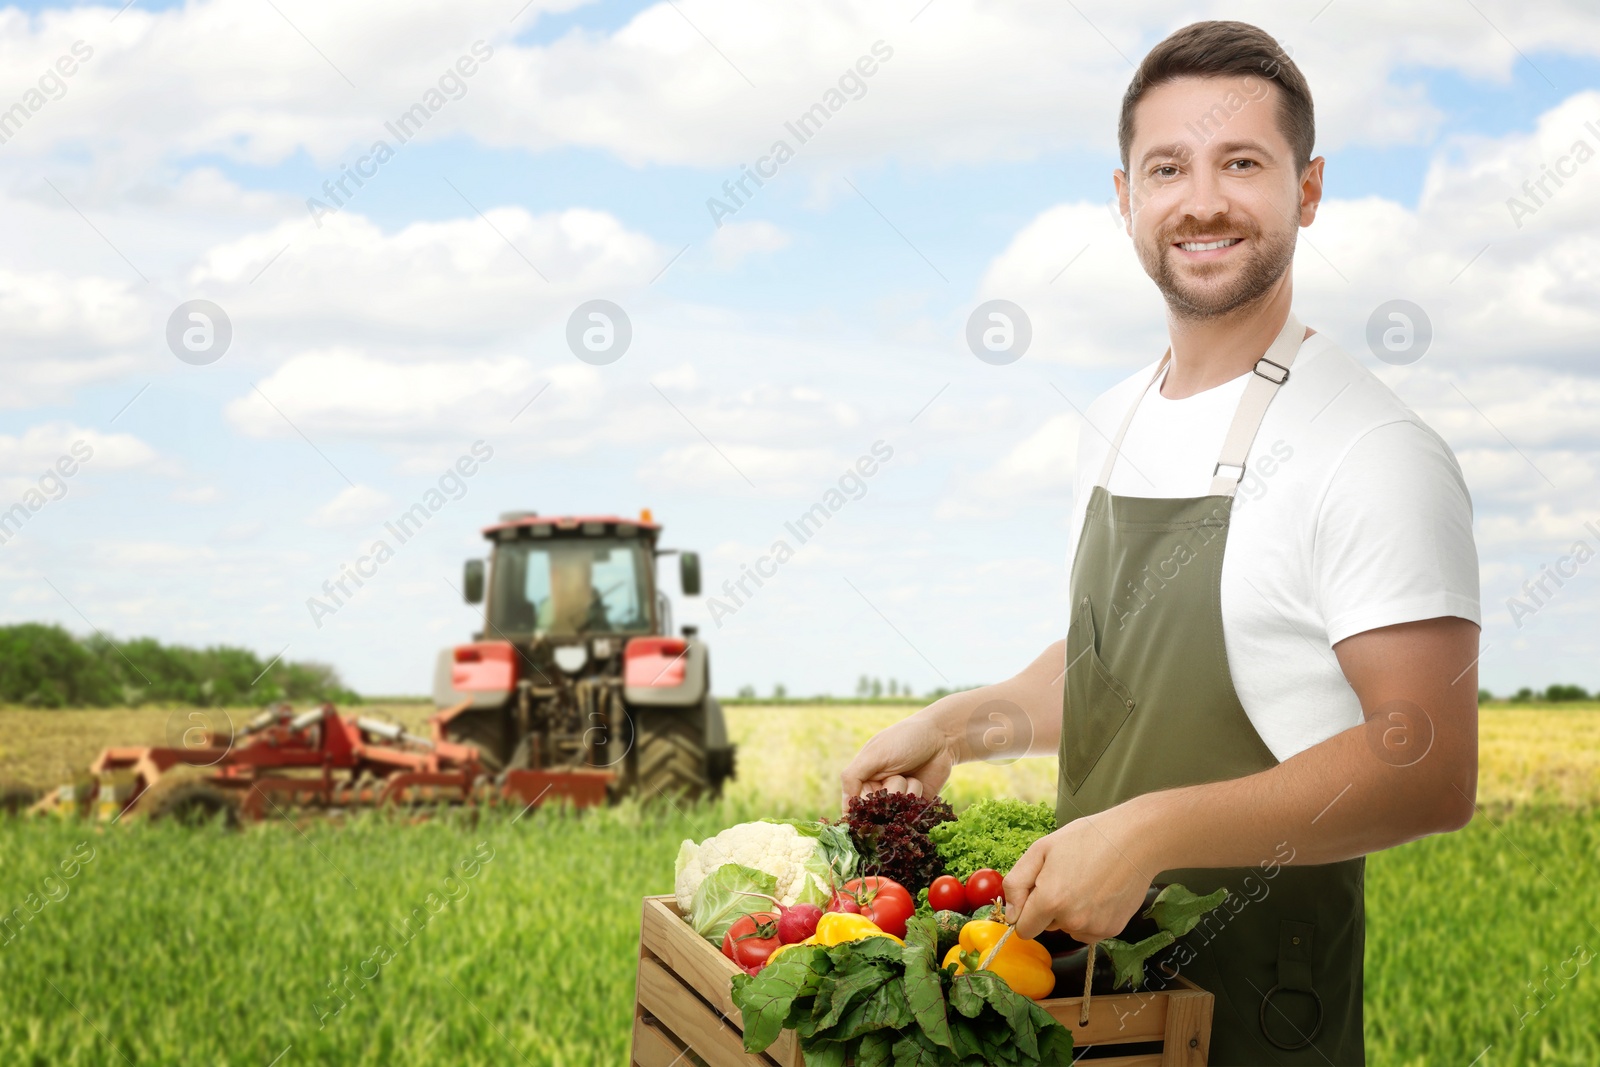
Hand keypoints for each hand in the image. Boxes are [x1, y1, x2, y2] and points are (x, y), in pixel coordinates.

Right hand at [839, 714, 956, 807]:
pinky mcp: (916, 806)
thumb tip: (843, 811)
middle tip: (895, 774)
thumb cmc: (904, 739)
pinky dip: (916, 797)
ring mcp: (899, 800)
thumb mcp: (874, 754)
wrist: (941, 737)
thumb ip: (853, 777)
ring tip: (909, 774)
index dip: (861, 809)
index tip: (872, 801)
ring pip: (895, 814)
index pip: (854, 806)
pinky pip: (913, 814)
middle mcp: (879, 792)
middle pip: (876, 813)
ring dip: (904, 793)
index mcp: (863, 779)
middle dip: (886, 795)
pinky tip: (919, 781)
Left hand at [1002, 809, 1154, 942]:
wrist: (1135, 840)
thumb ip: (1017, 883)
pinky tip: (1099, 893)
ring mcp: (1094, 928)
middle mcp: (1072, 921)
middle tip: (1065, 878)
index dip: (1025, 911)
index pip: (1024, 929)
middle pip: (1047, 927)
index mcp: (1050, 901)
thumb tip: (1011, 914)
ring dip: (1070, 913)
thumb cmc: (1087, 838)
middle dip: (1049, 908)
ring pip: (1068, 929)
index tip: (1035, 894)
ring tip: (1085, 883)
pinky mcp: (1113, 930)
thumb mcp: (1041, 849)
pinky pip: (1089, 931)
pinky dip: (1089, 917)